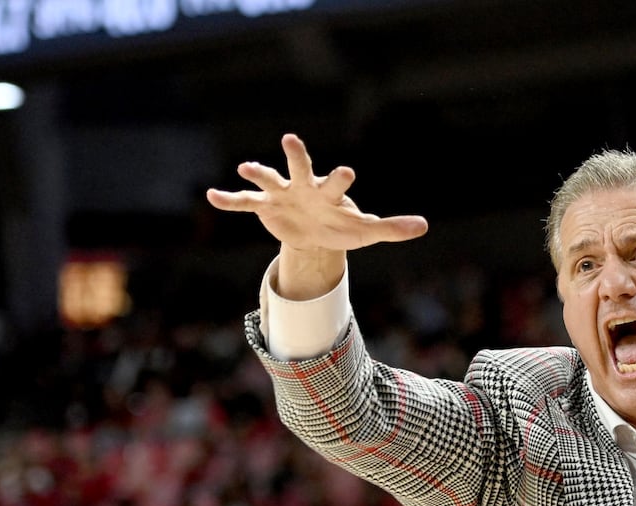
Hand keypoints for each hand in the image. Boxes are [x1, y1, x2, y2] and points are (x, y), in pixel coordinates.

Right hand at [206, 133, 427, 252]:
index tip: (348, 172)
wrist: (315, 237)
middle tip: (290, 139)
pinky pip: (244, 203)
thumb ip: (392, 228)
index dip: (341, 178)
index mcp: (329, 193)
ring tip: (244, 167)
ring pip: (268, 180)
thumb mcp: (366, 232)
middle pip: (300, 166)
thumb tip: (423, 226)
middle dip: (296, 155)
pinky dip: (229, 200)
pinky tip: (212, 196)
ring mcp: (282, 194)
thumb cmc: (342, 227)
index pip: (336, 183)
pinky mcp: (264, 207)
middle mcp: (304, 187)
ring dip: (257, 173)